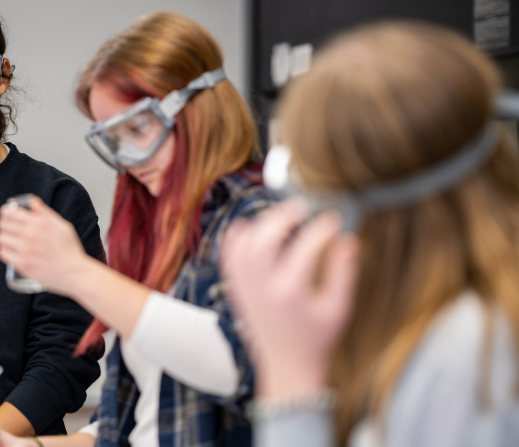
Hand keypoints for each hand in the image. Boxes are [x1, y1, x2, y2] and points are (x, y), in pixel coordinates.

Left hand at [0, 197, 88, 296]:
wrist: (74, 273)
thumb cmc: (69, 249)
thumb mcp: (62, 226)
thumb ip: (46, 213)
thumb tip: (33, 201)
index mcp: (40, 223)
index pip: (11, 213)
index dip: (5, 212)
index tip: (6, 214)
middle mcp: (31, 235)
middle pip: (4, 224)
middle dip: (4, 224)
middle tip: (8, 227)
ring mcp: (25, 250)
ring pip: (2, 238)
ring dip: (4, 237)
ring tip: (9, 239)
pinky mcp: (22, 264)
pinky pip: (3, 253)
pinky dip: (5, 250)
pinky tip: (10, 250)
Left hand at [221, 200, 359, 399]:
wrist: (287, 367)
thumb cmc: (317, 339)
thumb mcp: (338, 308)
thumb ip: (343, 273)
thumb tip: (347, 239)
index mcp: (291, 291)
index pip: (306, 246)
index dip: (322, 228)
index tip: (334, 219)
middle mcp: (263, 287)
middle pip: (265, 238)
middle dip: (283, 216)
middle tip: (301, 207)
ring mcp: (246, 289)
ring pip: (243, 245)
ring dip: (259, 224)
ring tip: (279, 215)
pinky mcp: (237, 292)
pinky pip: (228, 259)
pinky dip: (233, 240)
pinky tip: (244, 225)